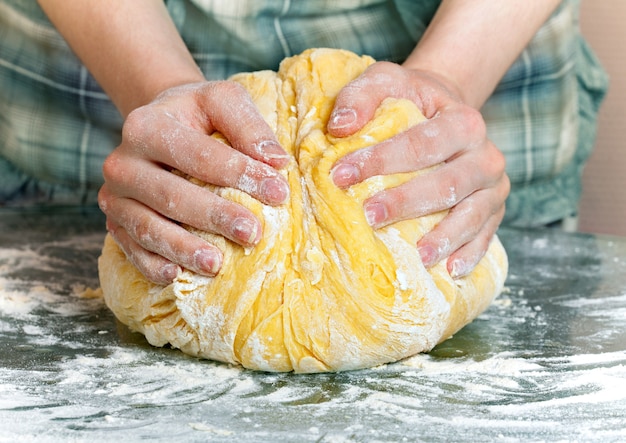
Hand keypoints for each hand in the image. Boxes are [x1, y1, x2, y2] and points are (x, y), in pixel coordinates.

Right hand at [98, 81, 290, 284]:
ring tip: (217, 265)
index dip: (240, 175)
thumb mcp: (222, 101)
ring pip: (148, 228)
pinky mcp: (115, 222)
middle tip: (252, 233)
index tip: (278, 193)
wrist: (160, 126)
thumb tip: (276, 161)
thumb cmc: (197, 115)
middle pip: (171, 196)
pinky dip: (152, 265)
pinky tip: (176, 276)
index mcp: (147, 126)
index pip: (198, 155)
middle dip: (214, 217)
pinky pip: (131, 248)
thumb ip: (248, 125)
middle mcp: (122, 162)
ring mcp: (115, 196)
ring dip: (183, 249)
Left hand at [327, 61, 509, 277]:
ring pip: (471, 214)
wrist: (445, 112)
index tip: (340, 175)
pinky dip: (470, 254)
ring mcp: (494, 186)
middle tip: (368, 216)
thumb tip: (340, 128)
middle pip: (448, 183)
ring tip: (415, 256)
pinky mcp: (494, 210)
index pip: (421, 144)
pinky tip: (449, 270)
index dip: (381, 160)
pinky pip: (485, 235)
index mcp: (462, 121)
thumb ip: (362, 96)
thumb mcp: (386, 82)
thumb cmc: (411, 101)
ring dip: (443, 237)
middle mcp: (486, 154)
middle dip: (406, 202)